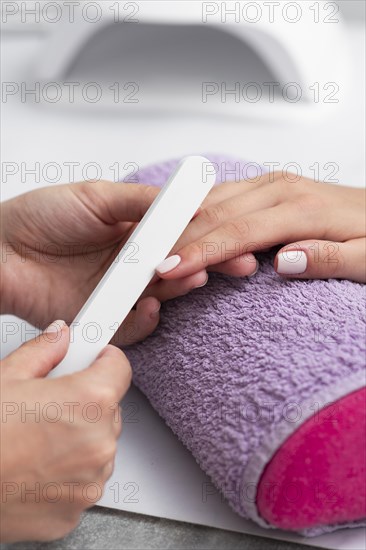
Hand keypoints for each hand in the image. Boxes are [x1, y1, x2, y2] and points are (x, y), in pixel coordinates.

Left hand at [0, 181, 206, 343]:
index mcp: (133, 233)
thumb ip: (141, 201)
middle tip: (224, 262)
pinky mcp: (100, 318)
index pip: (178, 237)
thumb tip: (187, 202)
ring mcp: (116, 293)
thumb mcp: (96, 197)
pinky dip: (145, 321)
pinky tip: (152, 306)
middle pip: (176, 269)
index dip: (206, 238)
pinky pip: (130, 327)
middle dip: (203, 266)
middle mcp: (130, 265)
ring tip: (191, 277)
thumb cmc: (41, 216)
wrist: (0, 249)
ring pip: (159, 297)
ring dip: (179, 289)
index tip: (230, 238)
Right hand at [1, 321, 129, 541]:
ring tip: (37, 438)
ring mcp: (91, 480)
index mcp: (89, 402)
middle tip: (50, 404)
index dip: (104, 361)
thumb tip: (59, 335)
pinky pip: (85, 479)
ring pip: (99, 445)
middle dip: (86, 403)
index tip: (95, 361)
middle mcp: (99, 443)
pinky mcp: (78, 509)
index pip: (120, 368)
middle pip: (109, 410)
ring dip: (80, 439)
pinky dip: (69, 472)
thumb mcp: (6, 377)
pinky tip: (36, 464)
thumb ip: (43, 350)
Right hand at [153, 173, 365, 284]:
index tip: (167, 269)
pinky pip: (223, 195)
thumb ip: (330, 260)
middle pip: (215, 212)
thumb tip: (286, 261)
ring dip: (181, 223)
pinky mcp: (269, 186)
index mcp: (303, 208)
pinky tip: (180, 225)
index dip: (200, 251)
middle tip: (142, 261)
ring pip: (213, 199)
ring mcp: (273, 184)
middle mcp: (282, 189)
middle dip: (177, 238)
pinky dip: (196, 211)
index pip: (238, 232)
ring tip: (150, 247)